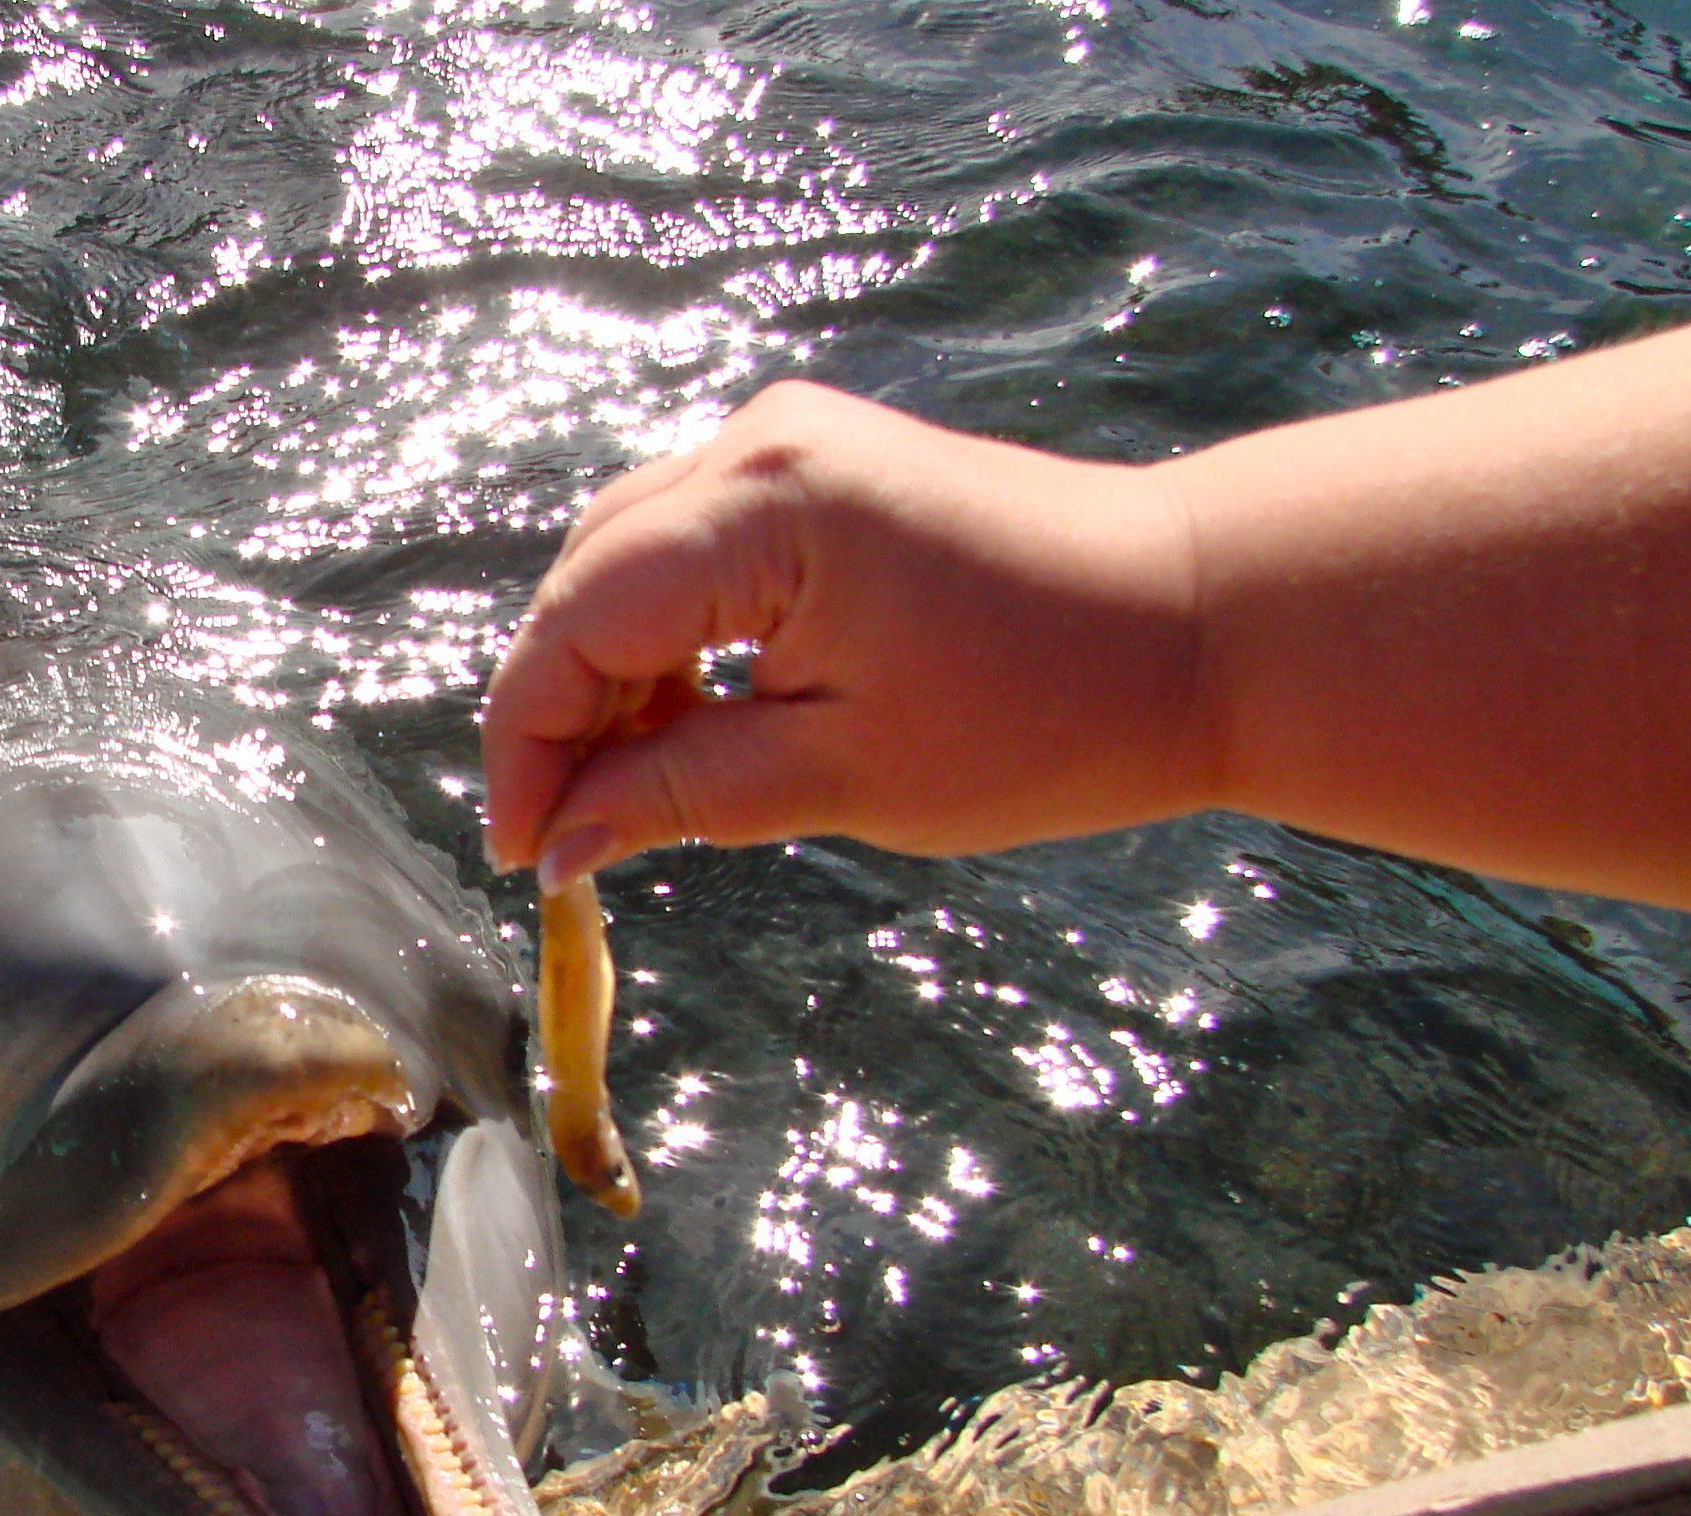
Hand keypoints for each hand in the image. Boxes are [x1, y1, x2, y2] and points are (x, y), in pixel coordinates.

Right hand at [481, 382, 1210, 887]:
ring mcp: (789, 443)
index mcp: (760, 508)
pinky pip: (690, 549)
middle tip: (569, 836)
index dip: (528, 748)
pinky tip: (691, 725)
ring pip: (628, 562)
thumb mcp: (841, 775)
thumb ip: (679, 795)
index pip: (574, 626)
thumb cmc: (1048, 712)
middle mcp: (757, 445)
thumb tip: (560, 842)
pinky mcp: (820, 468)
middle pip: (585, 580)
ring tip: (632, 791)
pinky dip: (670, 640)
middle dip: (559, 712)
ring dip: (612, 678)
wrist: (1203, 624)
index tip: (527, 858)